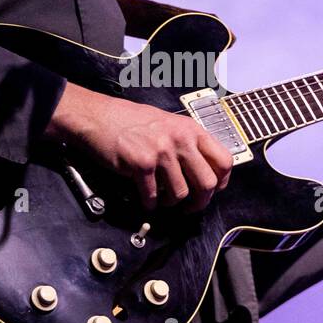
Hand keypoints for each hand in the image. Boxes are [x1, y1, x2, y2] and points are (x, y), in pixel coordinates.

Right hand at [44, 82, 232, 211]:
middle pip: (207, 183)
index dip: (221, 182)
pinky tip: (145, 197)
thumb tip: (202, 170)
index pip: (224, 161)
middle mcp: (180, 140)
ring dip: (171, 204)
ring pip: (180, 194)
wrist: (98, 116)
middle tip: (190, 206)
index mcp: (190, 129)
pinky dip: (150, 203)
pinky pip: (154, 196)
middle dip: (200, 202)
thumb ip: (187, 143)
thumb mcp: (168, 124)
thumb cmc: (129, 120)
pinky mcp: (142, 164)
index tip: (212, 190)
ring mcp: (162, 152)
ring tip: (162, 199)